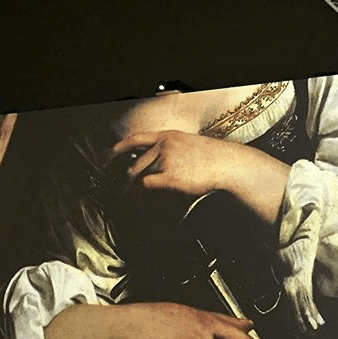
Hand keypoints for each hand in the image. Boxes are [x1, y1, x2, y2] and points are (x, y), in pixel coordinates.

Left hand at [110, 129, 289, 225]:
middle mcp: (164, 145)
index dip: (121, 147)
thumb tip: (159, 162)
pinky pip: (147, 185)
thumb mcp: (190, 145)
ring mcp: (166, 159)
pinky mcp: (170, 176)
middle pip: (136, 162)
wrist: (228, 164)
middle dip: (126, 178)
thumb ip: (173, 149)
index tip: (110, 156)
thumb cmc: (213, 158)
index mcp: (168, 136)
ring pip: (139, 174)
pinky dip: (141, 195)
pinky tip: (140, 202)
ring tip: (129, 200)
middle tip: (120, 190)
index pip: (137, 138)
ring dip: (132, 189)